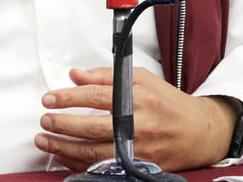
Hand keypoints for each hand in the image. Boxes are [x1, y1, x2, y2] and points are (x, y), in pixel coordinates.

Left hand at [34, 67, 237, 171]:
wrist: (199, 132)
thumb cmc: (168, 104)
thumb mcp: (141, 79)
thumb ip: (106, 76)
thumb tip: (76, 75)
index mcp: (137, 98)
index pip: (95, 96)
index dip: (68, 97)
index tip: (49, 98)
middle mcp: (138, 124)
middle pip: (92, 126)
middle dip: (62, 124)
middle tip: (44, 120)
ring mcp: (138, 149)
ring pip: (93, 152)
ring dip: (64, 147)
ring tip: (45, 140)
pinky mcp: (138, 166)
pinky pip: (102, 168)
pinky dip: (79, 164)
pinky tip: (63, 156)